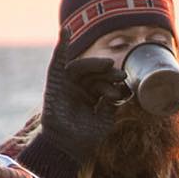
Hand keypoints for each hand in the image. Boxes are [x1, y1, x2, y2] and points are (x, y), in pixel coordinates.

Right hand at [39, 35, 127, 162]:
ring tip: (106, 64)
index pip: (104, 81)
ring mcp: (66, 85)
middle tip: (119, 73)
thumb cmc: (86, 137)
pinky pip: (57, 63)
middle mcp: (78, 88)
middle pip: (94, 72)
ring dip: (93, 63)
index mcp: (91, 96)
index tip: (124, 82)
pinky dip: (61, 46)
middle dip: (107, 71)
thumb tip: (119, 89)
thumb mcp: (105, 118)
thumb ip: (110, 102)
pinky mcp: (54, 83)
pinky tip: (66, 31)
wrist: (68, 146)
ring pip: (80, 67)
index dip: (113, 80)